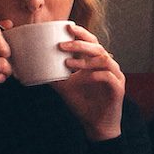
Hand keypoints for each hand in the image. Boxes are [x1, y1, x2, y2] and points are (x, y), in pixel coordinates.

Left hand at [52, 23, 124, 140]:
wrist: (96, 126)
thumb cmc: (83, 104)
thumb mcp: (66, 87)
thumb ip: (55, 76)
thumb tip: (35, 67)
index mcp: (97, 62)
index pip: (92, 42)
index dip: (81, 33)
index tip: (67, 27)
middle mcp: (108, 66)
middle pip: (97, 47)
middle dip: (80, 43)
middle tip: (62, 45)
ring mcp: (115, 76)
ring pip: (104, 59)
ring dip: (85, 60)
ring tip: (68, 62)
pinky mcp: (118, 89)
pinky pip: (108, 77)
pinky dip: (95, 75)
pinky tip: (83, 77)